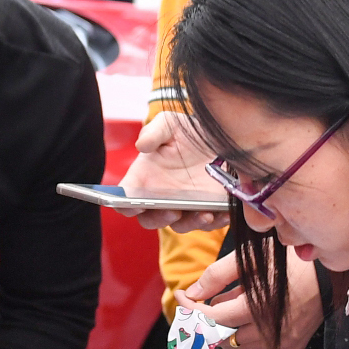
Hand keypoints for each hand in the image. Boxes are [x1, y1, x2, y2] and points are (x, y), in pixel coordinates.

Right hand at [118, 114, 229, 230]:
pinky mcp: (208, 210)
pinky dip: (215, 221)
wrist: (219, 136)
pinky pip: (209, 223)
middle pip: (150, 219)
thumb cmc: (188, 131)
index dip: (125, 204)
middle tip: (171, 211)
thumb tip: (142, 146)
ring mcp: (185, 206)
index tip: (133, 203)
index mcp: (144, 177)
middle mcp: (162, 196)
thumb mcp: (170, 123)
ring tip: (204, 213)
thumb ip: (154, 132)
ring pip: (181, 225)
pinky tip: (223, 212)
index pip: (126, 198)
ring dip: (190, 222)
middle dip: (159, 218)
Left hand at [182, 247, 320, 348]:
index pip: (212, 317)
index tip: (180, 297)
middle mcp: (269, 330)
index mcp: (257, 307)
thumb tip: (192, 292)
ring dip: (228, 326)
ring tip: (230, 302)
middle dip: (208, 319)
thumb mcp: (252, 258)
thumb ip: (218, 275)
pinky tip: (250, 314)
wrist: (334, 273)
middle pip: (223, 335)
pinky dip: (249, 331)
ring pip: (241, 343)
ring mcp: (281, 342)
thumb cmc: (292, 260)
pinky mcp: (292, 346)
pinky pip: (260, 345)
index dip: (191, 309)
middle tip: (202, 301)